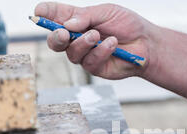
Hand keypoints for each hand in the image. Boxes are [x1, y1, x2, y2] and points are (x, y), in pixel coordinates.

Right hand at [34, 2, 156, 78]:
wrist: (146, 43)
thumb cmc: (127, 25)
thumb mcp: (107, 12)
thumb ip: (86, 16)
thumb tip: (68, 24)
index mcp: (76, 21)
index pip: (55, 17)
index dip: (45, 14)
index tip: (40, 11)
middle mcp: (77, 39)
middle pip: (55, 42)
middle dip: (56, 37)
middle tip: (63, 33)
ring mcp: (85, 55)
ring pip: (72, 53)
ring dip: (83, 43)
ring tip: (97, 35)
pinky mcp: (95, 68)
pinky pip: (90, 62)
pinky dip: (101, 51)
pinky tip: (112, 43)